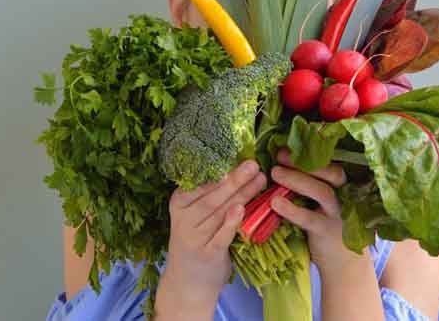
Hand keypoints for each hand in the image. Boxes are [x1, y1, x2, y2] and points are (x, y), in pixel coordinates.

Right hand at [155, 160, 265, 319]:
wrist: (187, 284)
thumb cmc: (197, 242)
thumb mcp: (195, 217)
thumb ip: (211, 196)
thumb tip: (237, 167)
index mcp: (179, 203)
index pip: (201, 182)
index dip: (220, 168)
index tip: (238, 154)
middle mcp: (184, 218)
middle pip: (213, 195)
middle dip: (235, 178)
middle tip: (253, 164)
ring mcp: (194, 237)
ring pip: (220, 211)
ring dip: (241, 194)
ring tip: (259, 180)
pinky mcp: (207, 254)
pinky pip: (221, 236)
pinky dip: (231, 223)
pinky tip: (241, 209)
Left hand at [270, 149, 383, 320]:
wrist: (343, 265)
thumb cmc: (329, 226)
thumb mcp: (326, 203)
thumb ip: (313, 183)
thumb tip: (283, 160)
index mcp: (345, 186)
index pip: (333, 162)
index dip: (313, 151)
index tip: (290, 144)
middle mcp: (346, 197)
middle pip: (332, 172)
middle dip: (305, 162)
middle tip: (280, 155)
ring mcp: (339, 215)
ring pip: (322, 192)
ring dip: (297, 180)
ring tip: (274, 173)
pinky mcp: (327, 233)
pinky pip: (310, 219)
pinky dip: (291, 210)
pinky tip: (275, 204)